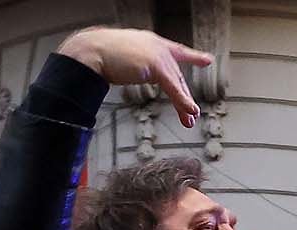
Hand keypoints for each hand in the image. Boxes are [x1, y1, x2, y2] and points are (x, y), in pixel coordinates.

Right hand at [57, 27, 211, 126]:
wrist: (90, 51)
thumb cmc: (98, 54)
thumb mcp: (123, 59)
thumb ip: (134, 66)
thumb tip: (130, 74)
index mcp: (150, 42)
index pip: (177, 51)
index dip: (193, 56)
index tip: (206, 60)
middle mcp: (157, 46)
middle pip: (177, 76)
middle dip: (184, 97)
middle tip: (191, 114)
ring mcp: (158, 55)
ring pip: (177, 84)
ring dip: (184, 104)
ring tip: (190, 119)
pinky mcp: (156, 66)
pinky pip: (173, 88)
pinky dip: (182, 101)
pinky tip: (189, 111)